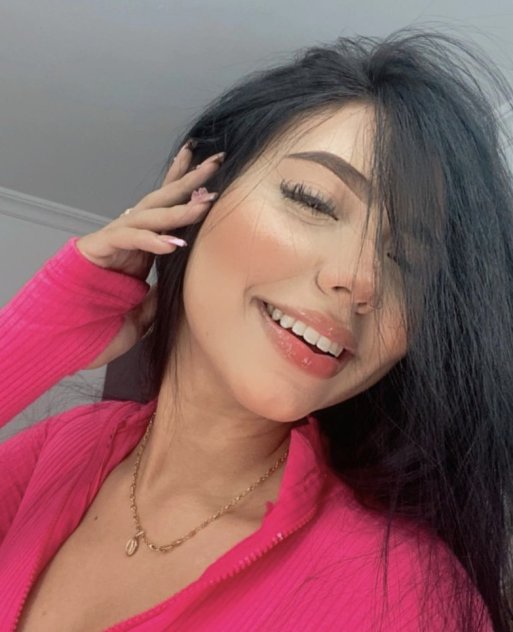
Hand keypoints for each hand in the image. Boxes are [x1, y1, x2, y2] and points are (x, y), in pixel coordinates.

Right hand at [78, 143, 223, 369]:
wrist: (66, 329)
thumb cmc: (105, 314)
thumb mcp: (146, 306)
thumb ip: (162, 292)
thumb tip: (182, 288)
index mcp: (142, 240)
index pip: (167, 205)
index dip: (186, 184)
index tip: (211, 166)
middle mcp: (130, 232)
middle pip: (163, 198)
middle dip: (190, 179)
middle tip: (215, 161)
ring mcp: (114, 238)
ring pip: (149, 216)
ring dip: (178, 210)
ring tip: (203, 206)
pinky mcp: (99, 249)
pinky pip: (129, 239)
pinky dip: (151, 240)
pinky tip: (173, 244)